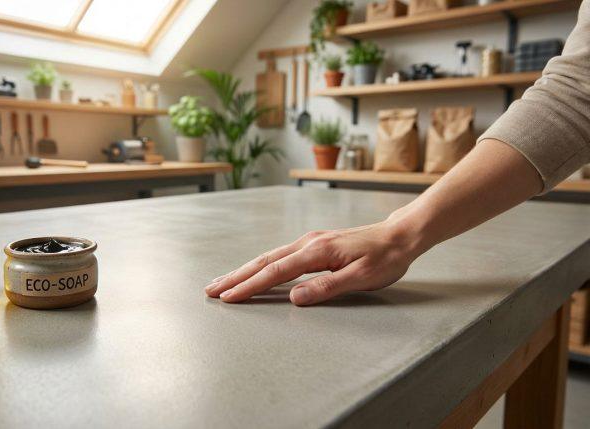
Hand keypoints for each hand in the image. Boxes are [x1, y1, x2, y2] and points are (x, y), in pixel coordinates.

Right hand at [204, 221, 423, 305]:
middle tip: (210, 289)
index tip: (228, 298)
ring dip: (244, 270)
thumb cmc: (385, 258)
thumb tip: (294, 297)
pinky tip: (253, 271)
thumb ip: (327, 287)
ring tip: (223, 281)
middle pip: (263, 262)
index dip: (250, 286)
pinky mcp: (313, 244)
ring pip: (269, 257)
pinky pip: (279, 255)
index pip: (275, 273)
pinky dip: (260, 265)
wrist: (400, 235)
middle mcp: (307, 243)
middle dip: (235, 277)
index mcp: (316, 252)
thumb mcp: (362, 278)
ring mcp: (309, 241)